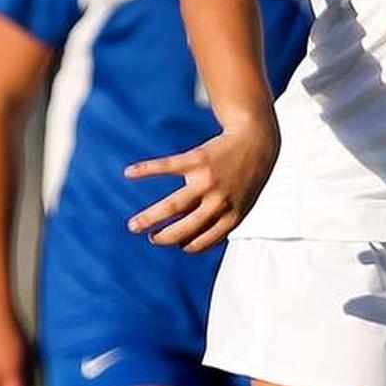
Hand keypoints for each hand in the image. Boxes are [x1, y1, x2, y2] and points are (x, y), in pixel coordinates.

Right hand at [125, 116, 278, 252]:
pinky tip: (129, 173)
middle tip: (150, 238)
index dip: (184, 244)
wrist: (256, 141)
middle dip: (162, 238)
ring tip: (133, 226)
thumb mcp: (240, 204)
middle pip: (183, 228)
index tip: (175, 241)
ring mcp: (206, 180)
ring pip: (173, 206)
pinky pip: (166, 167)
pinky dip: (145, 170)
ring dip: (150, 218)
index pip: (201, 242)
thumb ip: (217, 221)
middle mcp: (219, 202)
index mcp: (231, 217)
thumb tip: (184, 240)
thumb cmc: (245, 178)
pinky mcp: (196, 159)